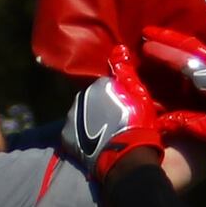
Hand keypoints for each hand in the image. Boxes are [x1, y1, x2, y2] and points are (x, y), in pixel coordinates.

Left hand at [57, 50, 182, 169]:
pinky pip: (73, 134)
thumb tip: (118, 48)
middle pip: (92, 100)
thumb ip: (127, 72)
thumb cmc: (137, 124)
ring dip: (90, 122)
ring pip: (81, 116)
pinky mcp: (66, 137)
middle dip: (101, 108)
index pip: (107, 85)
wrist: (125, 157)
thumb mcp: (139, 95)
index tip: (125, 107)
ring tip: (104, 135)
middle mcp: (81, 98)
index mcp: (99, 85)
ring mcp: (71, 118)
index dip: (117, 96)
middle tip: (115, 122)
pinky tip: (93, 145)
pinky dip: (80, 138)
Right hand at [139, 25, 205, 150]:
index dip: (159, 52)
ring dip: (181, 41)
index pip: (178, 59)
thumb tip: (160, 123)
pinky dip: (195, 49)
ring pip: (201, 46)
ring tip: (164, 39)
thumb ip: (184, 124)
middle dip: (166, 37)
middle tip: (147, 30)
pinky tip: (191, 53)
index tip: (143, 45)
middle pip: (188, 44)